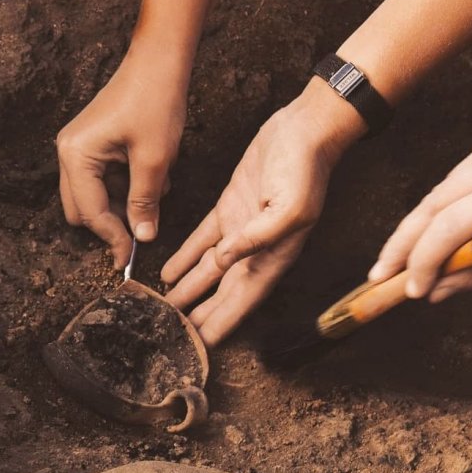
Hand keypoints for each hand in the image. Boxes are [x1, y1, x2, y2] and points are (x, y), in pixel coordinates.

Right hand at [56, 51, 187, 267]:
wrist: (160, 60)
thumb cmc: (155, 101)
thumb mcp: (154, 159)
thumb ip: (145, 202)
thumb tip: (142, 238)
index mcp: (76, 156)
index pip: (90, 213)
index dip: (113, 238)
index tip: (132, 257)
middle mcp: (69, 153)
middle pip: (82, 210)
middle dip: (111, 222)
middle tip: (141, 230)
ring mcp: (79, 148)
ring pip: (94, 197)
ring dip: (123, 202)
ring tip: (156, 184)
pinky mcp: (93, 145)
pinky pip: (104, 180)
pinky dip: (126, 185)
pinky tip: (151, 171)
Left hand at [162, 80, 364, 346]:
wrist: (304, 128)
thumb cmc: (305, 169)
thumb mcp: (290, 208)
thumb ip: (258, 238)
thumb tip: (224, 261)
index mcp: (274, 256)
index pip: (243, 299)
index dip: (223, 322)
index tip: (202, 344)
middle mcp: (256, 249)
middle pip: (223, 292)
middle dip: (201, 313)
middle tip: (174, 332)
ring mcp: (240, 229)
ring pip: (209, 269)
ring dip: (189, 289)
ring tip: (165, 307)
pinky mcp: (228, 208)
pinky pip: (202, 240)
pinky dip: (186, 257)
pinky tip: (169, 271)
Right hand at [368, 146, 471, 301]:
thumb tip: (435, 290)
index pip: (447, 226)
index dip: (423, 261)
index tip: (412, 290)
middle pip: (431, 205)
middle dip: (402, 244)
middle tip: (379, 275)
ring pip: (437, 192)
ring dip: (413, 228)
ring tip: (392, 260)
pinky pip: (453, 183)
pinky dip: (435, 210)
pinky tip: (423, 234)